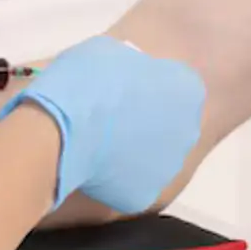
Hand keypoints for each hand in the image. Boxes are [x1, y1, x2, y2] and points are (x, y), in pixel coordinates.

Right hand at [0, 37, 204, 212]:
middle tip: (114, 123)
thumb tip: (130, 78)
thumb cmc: (86, 80)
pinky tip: (93, 170)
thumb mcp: (114, 53)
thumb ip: (135, 67)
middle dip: (149, 126)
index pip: (180, 90)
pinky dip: (117, 181)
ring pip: (155, 161)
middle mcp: (190, 131)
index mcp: (189, 90)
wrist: (61, 128)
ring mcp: (170, 168)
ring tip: (100, 148)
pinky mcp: (148, 196)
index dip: (150, 91)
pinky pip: (133, 186)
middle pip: (173, 129)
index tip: (126, 94)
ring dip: (135, 155)